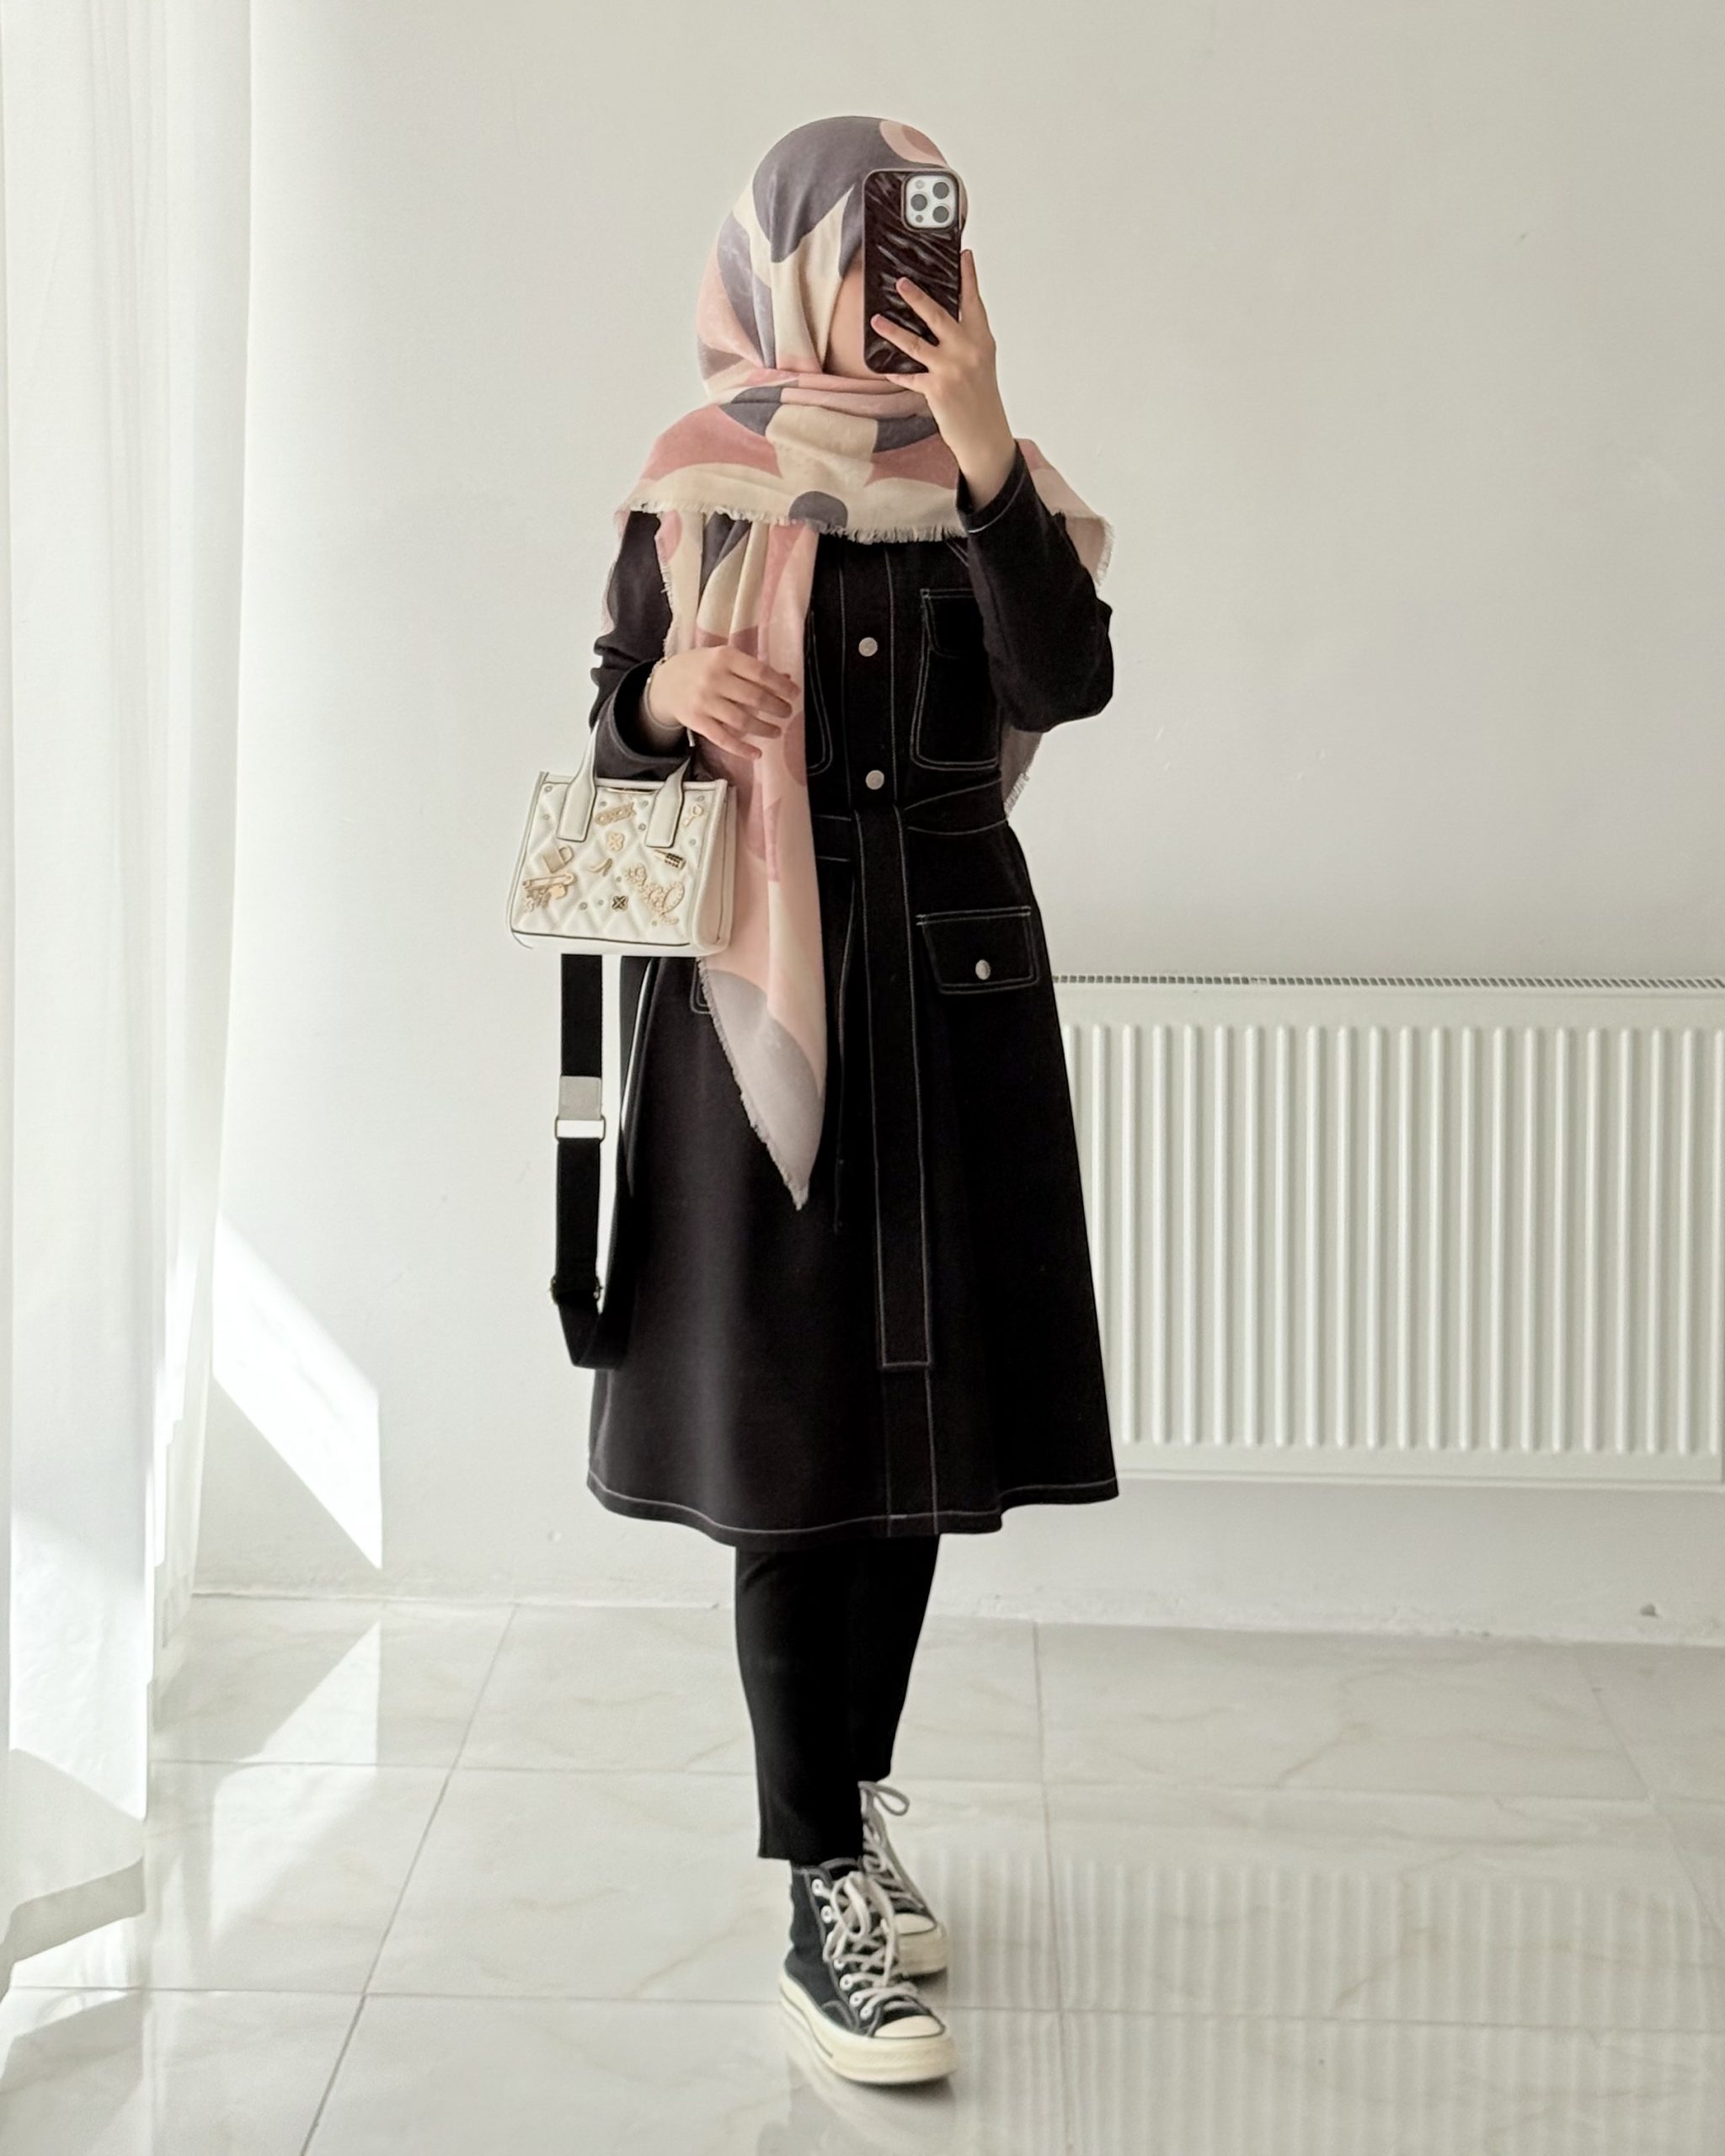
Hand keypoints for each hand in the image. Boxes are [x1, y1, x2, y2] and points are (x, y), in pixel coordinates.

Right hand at [643, 648, 796, 761]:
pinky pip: (724, 739)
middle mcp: (714, 678)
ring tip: (777, 731)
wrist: (666, 683)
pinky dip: (742, 749)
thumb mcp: (724, 659)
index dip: (781, 686)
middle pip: (755, 698)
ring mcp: (705, 701)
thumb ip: (752, 669)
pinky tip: (757, 753)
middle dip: (777, 708)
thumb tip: (787, 680)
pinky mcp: (697, 722)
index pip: (760, 673)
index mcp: (724, 657)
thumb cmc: (702, 668)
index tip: (795, 694)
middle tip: (787, 713)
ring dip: (764, 729)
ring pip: (742, 721)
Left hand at [870, 248, 1016, 508]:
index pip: (974, 302)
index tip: (964, 254)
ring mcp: (951, 370)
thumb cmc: (981, 398)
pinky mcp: (936, 389)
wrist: (985, 435)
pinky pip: (909, 375)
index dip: (968, 277)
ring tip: (876, 319)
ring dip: (893, 330)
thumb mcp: (981, 364)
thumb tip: (937, 323)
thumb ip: (965, 341)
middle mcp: (968, 351)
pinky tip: (882, 367)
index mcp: (982, 341)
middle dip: (918, 297)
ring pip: (915, 343)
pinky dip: (895, 371)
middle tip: (902, 282)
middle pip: (939, 315)